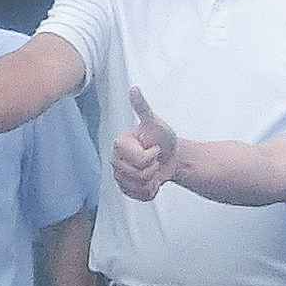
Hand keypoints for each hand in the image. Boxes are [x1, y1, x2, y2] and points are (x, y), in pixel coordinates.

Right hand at [109, 86, 181, 203]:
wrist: (171, 156)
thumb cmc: (162, 138)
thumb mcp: (154, 122)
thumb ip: (142, 107)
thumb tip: (134, 89)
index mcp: (119, 144)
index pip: (138, 160)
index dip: (151, 156)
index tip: (153, 147)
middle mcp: (115, 160)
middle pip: (137, 175)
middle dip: (153, 168)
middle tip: (154, 158)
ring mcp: (119, 176)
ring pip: (138, 187)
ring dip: (152, 180)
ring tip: (152, 169)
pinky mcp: (125, 189)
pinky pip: (139, 196)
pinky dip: (150, 191)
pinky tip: (152, 181)